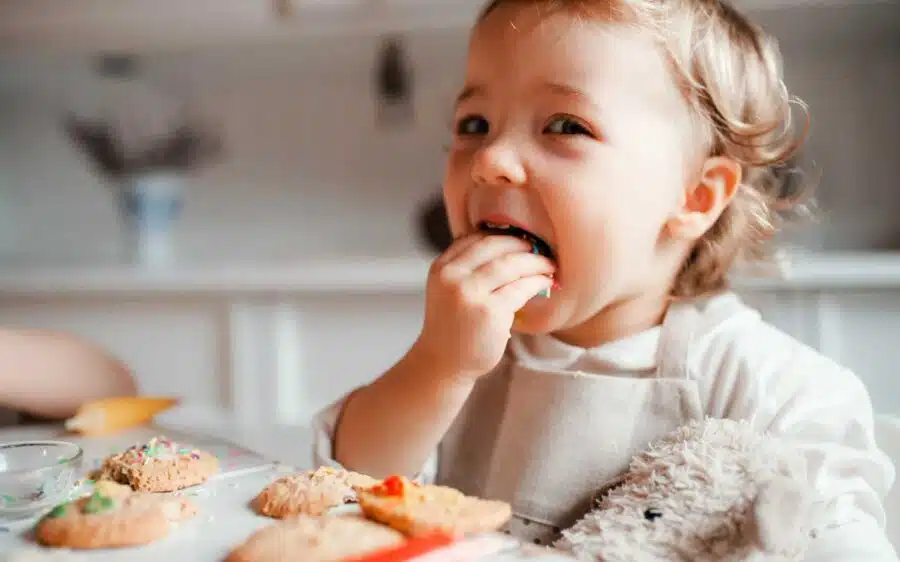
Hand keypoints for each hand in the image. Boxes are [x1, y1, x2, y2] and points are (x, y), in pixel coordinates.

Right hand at [413, 233, 554, 379]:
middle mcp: (452, 276)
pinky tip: (546, 282)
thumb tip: (511, 248)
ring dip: (535, 261)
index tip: (519, 238)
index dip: (500, 234)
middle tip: (539, 247)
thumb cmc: (453, 328)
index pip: (473, 238)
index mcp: (441, 268)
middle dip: (520, 243)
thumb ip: (468, 269)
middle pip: (493, 245)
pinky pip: (521, 287)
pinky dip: (537, 281)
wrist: (443, 364)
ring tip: (549, 264)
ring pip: (510, 264)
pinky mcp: (490, 311)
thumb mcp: (450, 291)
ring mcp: (470, 293)